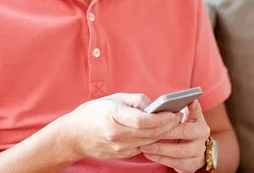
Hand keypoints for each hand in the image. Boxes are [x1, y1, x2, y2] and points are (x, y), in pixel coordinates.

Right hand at [59, 93, 183, 160]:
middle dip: (167, 126)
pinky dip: (151, 139)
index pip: (143, 120)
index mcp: (113, 116)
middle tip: (178, 117)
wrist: (75, 135)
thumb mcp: (113, 98)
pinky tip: (157, 132)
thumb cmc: (93, 112)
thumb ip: (135, 100)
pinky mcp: (121, 154)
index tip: (173, 113)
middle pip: (150, 133)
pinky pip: (142, 147)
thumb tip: (154, 105)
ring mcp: (119, 147)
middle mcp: (116, 134)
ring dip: (162, 133)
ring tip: (171, 123)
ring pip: (149, 142)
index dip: (162, 118)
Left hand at [140, 100, 209, 172]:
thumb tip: (190, 99)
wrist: (192, 148)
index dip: (186, 112)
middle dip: (166, 132)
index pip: (194, 116)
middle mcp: (202, 139)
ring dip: (160, 149)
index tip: (179, 107)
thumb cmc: (183, 127)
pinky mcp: (191, 166)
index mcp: (200, 124)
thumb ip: (185, 107)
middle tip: (148, 131)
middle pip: (185, 134)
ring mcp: (198, 154)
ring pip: (180, 152)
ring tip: (144, 145)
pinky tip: (149, 154)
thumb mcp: (186, 115)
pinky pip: (176, 164)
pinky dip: (161, 159)